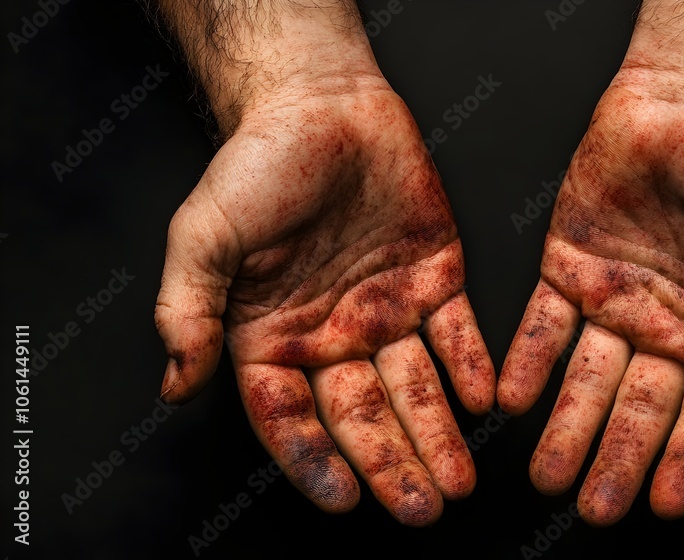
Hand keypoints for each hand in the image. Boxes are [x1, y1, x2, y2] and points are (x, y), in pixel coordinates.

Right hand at [154, 84, 494, 525]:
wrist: (322, 103)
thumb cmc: (257, 165)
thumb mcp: (203, 235)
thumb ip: (186, 311)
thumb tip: (175, 386)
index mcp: (273, 338)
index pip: (292, 418)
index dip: (315, 461)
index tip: (344, 500)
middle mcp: (334, 336)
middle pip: (364, 416)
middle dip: (392, 465)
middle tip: (422, 508)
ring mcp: (388, 311)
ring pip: (416, 388)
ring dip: (438, 435)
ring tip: (459, 480)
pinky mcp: (435, 279)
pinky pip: (457, 335)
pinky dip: (471, 368)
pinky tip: (483, 400)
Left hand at [497, 68, 683, 525]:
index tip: (666, 505)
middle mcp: (667, 327)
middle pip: (641, 409)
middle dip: (617, 460)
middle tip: (594, 509)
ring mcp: (615, 301)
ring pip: (588, 378)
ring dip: (566, 427)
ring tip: (546, 474)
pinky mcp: (568, 268)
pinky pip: (545, 325)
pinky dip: (528, 362)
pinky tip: (513, 400)